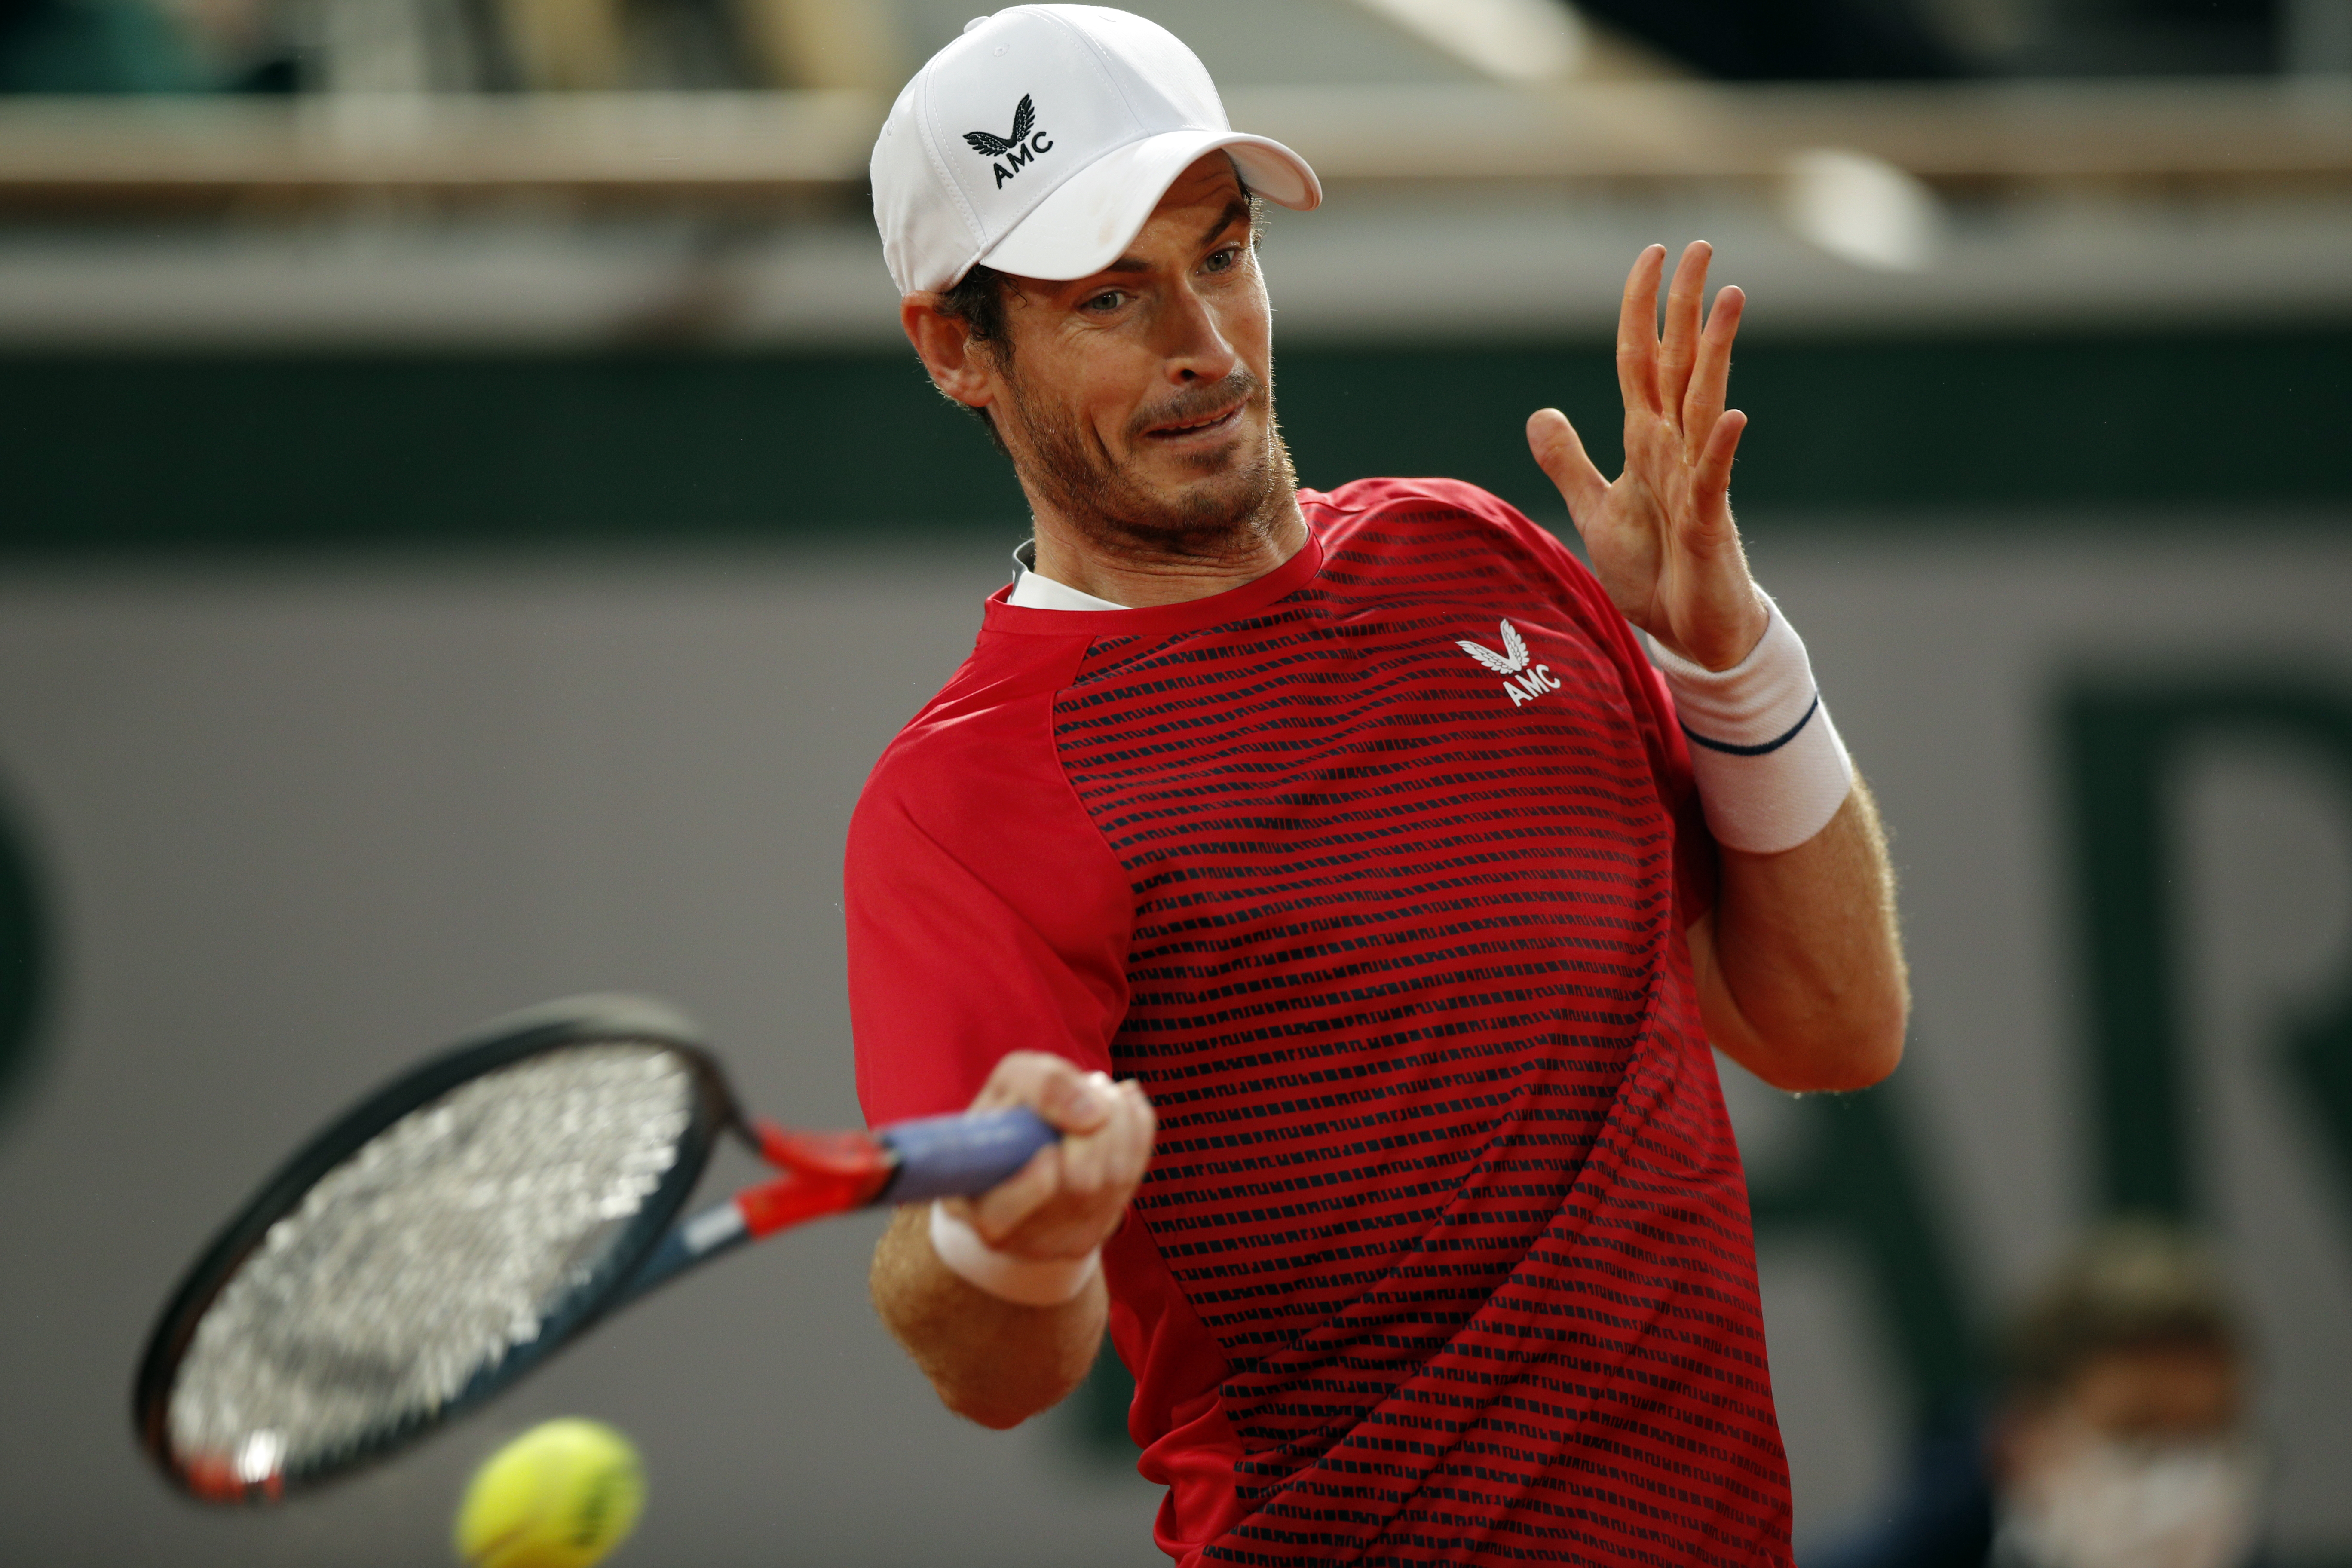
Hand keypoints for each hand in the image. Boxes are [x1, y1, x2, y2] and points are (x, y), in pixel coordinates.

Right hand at [946, 1051, 1153, 1262]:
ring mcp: (1050, 1244)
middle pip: (1078, 1186)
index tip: (1051, 1147)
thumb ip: (1043, 1083)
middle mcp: (1005, 1236)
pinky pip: (1133, 1175)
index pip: (999, 1214)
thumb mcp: (1012, 1081)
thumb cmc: (1012, 1115)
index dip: (1036, 1181)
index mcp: (965, 1201)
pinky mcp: (1087, 1237)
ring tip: (1103, 1097)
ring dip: (1120, 1123)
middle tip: (1094, 1088)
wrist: (1026, 1153)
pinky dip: (1136, 1131)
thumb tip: (1094, 1114)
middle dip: (1097, 1127)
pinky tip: (1122, 1112)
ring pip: (1113, 1179)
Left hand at [1526, 241, 1766, 670]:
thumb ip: (1568, 462)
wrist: (1690, 632)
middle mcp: (1674, 449)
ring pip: (1703, 403)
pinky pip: (1713, 478)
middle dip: (1685, 306)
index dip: (1640, 309)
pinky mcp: (1708, 523)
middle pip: (1679, 364)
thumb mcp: (1594, 509)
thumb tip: (1541, 413)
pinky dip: (1719, 447)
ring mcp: (1696, 482)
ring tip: (1730, 297)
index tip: (1650, 254)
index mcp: (1646, 441)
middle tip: (1700, 245)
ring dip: (1716, 353)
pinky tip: (1731, 412)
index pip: (1640, 360)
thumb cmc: (1652, 571)